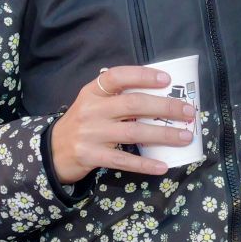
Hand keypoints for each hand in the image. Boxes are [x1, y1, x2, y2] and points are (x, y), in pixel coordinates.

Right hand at [48, 65, 195, 183]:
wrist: (52, 151)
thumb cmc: (82, 124)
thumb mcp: (92, 104)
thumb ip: (117, 97)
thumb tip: (161, 94)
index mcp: (92, 92)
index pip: (117, 77)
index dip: (142, 76)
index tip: (166, 79)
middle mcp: (91, 110)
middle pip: (132, 104)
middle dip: (164, 106)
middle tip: (188, 111)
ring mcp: (91, 134)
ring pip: (133, 132)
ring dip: (163, 134)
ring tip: (185, 136)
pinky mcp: (91, 156)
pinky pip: (123, 161)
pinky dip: (145, 164)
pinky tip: (163, 165)